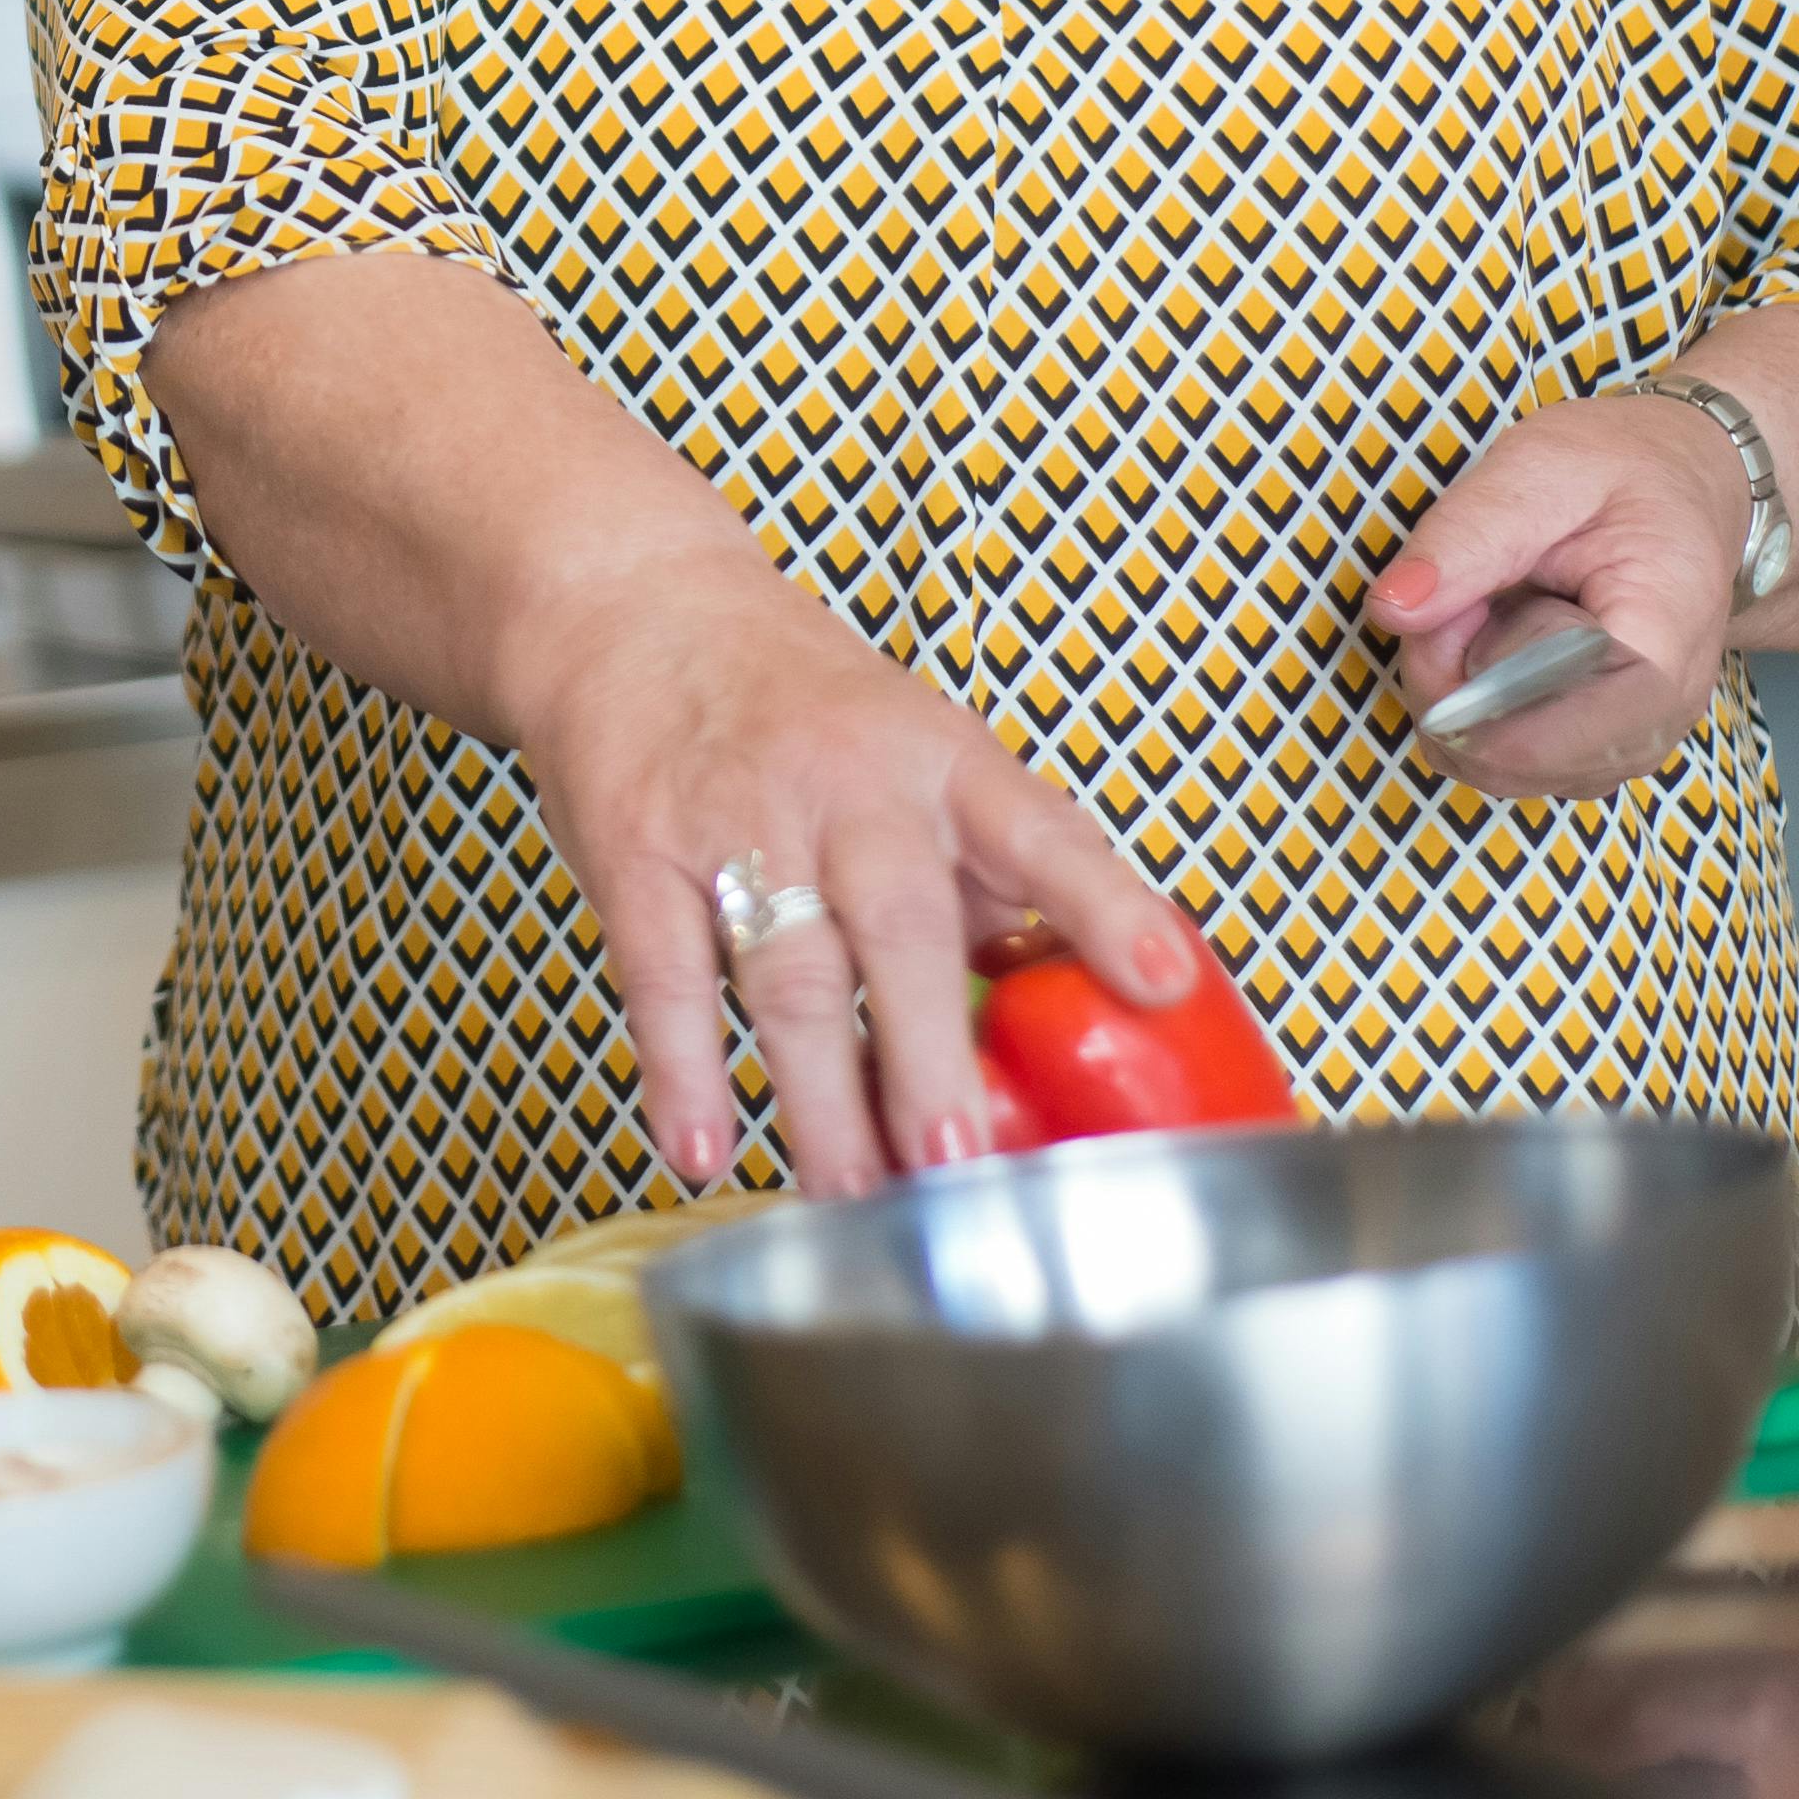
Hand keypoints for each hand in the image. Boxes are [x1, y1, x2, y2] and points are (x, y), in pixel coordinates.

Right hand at [512, 564, 1198, 1194]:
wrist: (636, 606)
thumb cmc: (802, 710)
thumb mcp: (922, 756)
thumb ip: (989, 877)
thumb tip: (1080, 1019)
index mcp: (943, 763)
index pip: (1042, 832)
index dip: (1106, 906)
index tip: (1162, 980)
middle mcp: (848, 786)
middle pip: (899, 922)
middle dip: (929, 1050)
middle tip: (956, 1162)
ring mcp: (738, 818)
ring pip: (787, 971)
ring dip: (819, 1096)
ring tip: (851, 1193)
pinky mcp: (640, 854)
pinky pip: (664, 974)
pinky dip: (682, 1071)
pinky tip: (702, 1147)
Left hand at [1364, 390, 1754, 803]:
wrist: (1684, 487)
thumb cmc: (1624, 471)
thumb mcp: (1542, 468)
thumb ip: (1467, 536)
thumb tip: (1392, 609)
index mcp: (1665, 648)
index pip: (1563, 740)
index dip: (1476, 698)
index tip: (1459, 612)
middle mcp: (1658, 719)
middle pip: (1514, 760)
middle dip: (1453, 682)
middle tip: (1463, 595)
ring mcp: (1628, 743)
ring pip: (1496, 767)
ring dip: (1458, 690)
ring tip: (1486, 606)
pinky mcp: (1593, 748)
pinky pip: (1503, 758)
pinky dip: (1472, 703)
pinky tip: (1491, 638)